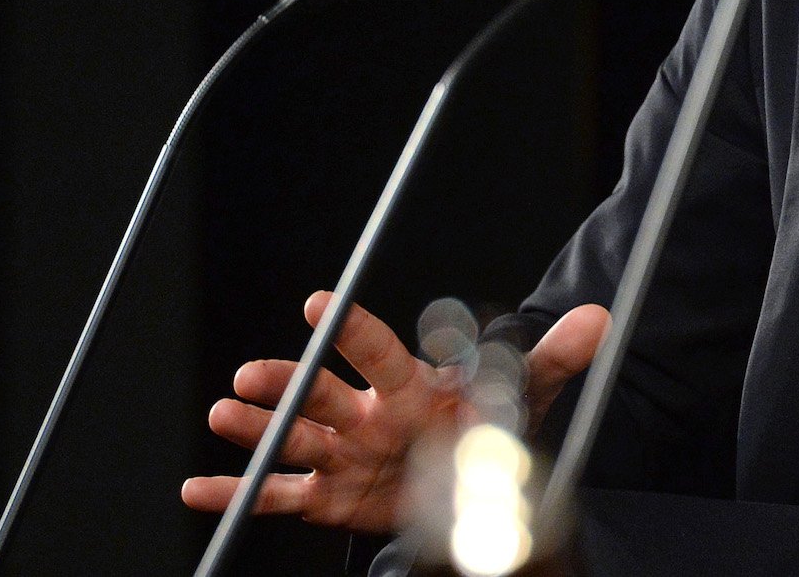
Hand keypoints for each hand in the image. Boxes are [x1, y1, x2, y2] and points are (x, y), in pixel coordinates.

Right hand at [181, 291, 607, 531]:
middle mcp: (368, 413)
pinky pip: (279, 496)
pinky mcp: (331, 495)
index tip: (319, 301)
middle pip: (322, 392)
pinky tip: (198, 489)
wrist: (469, 472)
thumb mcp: (523, 391)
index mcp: (410, 384)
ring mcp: (345, 452)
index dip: (351, 329)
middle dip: (288, 382)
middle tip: (250, 375)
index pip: (377, 351)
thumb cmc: (485, 420)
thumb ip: (554, 356)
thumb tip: (600, 318)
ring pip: (294, 438)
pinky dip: (238, 493)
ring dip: (258, 430)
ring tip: (225, 416)